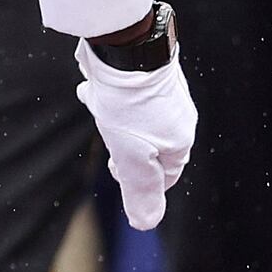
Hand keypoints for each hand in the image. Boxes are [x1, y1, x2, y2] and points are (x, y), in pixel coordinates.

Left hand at [78, 34, 200, 229]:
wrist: (127, 47)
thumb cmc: (129, 108)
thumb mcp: (131, 160)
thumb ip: (139, 192)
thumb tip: (146, 224)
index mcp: (179, 140)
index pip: (168, 174)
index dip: (143, 182)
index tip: (118, 172)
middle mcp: (177, 114)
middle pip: (152, 143)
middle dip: (125, 147)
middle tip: (108, 143)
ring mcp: (165, 90)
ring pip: (138, 114)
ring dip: (114, 117)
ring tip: (94, 107)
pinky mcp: (149, 69)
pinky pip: (130, 89)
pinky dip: (110, 93)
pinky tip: (91, 84)